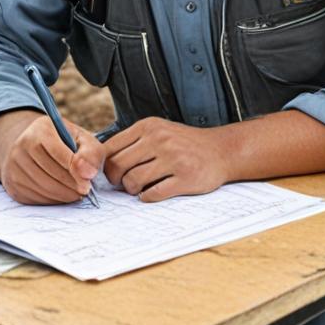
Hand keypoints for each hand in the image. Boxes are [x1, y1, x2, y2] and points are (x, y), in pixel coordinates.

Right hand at [0, 110, 103, 204]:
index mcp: (40, 129)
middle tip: (85, 191)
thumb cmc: (67, 144)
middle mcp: (21, 145)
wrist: (36, 148)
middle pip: (49, 173)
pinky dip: (52, 200)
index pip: (57, 153)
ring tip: (76, 193)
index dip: (75, 171)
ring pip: (42, 188)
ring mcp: (14, 165)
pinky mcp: (12, 183)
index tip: (88, 183)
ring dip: (63, 195)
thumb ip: (90, 154)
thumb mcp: (83, 140)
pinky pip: (35, 198)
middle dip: (71, 186)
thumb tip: (88, 174)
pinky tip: (62, 194)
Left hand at [102, 117, 230, 201]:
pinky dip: (147, 197)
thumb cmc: (185, 144)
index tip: (112, 173)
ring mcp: (173, 159)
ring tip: (140, 189)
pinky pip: (153, 194)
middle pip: (118, 166)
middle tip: (124, 184)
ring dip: (132, 190)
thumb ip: (134, 141)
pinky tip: (152, 193)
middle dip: (117, 180)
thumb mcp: (159, 130)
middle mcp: (160, 139)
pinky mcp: (185, 178)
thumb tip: (102, 162)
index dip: (105, 165)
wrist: (222, 150)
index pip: (110, 148)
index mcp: (149, 126)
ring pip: (133, 181)